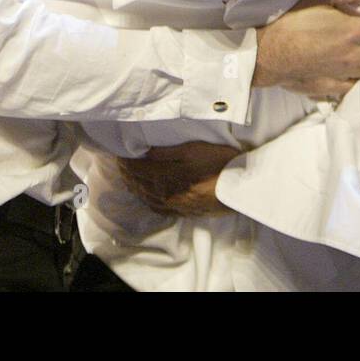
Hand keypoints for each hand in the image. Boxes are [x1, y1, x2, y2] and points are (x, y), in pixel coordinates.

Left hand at [115, 142, 241, 216]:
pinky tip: (148, 198)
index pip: (139, 170)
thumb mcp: (193, 149)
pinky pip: (160, 209)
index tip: (119, 154)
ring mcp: (177, 205)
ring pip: (148, 198)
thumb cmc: (219, 163)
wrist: (240, 187)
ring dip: (136, 187)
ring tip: (129, 179)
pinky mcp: (186, 211)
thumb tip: (145, 151)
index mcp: (167, 177)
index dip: (127, 162)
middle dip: (128, 174)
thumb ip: (167, 152)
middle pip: (141, 185)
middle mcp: (167, 194)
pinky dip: (149, 201)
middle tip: (120, 165)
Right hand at [252, 0, 359, 96]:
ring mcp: (343, 74)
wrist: (268, 53)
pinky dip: (350, 78)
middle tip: (359, 39)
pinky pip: (351, 86)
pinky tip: (338, 70)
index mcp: (352, 31)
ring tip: (348, 54)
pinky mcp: (331, 88)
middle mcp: (353, 55)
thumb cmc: (290, 23)